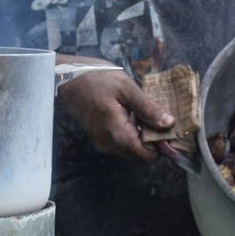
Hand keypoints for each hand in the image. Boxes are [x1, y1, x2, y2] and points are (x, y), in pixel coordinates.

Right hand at [55, 55, 173, 163]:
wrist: (65, 78)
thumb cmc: (95, 79)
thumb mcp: (126, 88)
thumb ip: (148, 108)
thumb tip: (169, 124)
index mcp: (118, 135)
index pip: (148, 157)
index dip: (162, 145)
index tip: (168, 127)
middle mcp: (109, 145)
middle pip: (140, 155)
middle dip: (152, 139)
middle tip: (156, 115)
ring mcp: (102, 143)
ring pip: (131, 149)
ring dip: (141, 134)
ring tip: (140, 110)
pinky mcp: (99, 137)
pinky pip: (121, 142)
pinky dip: (130, 131)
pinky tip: (129, 112)